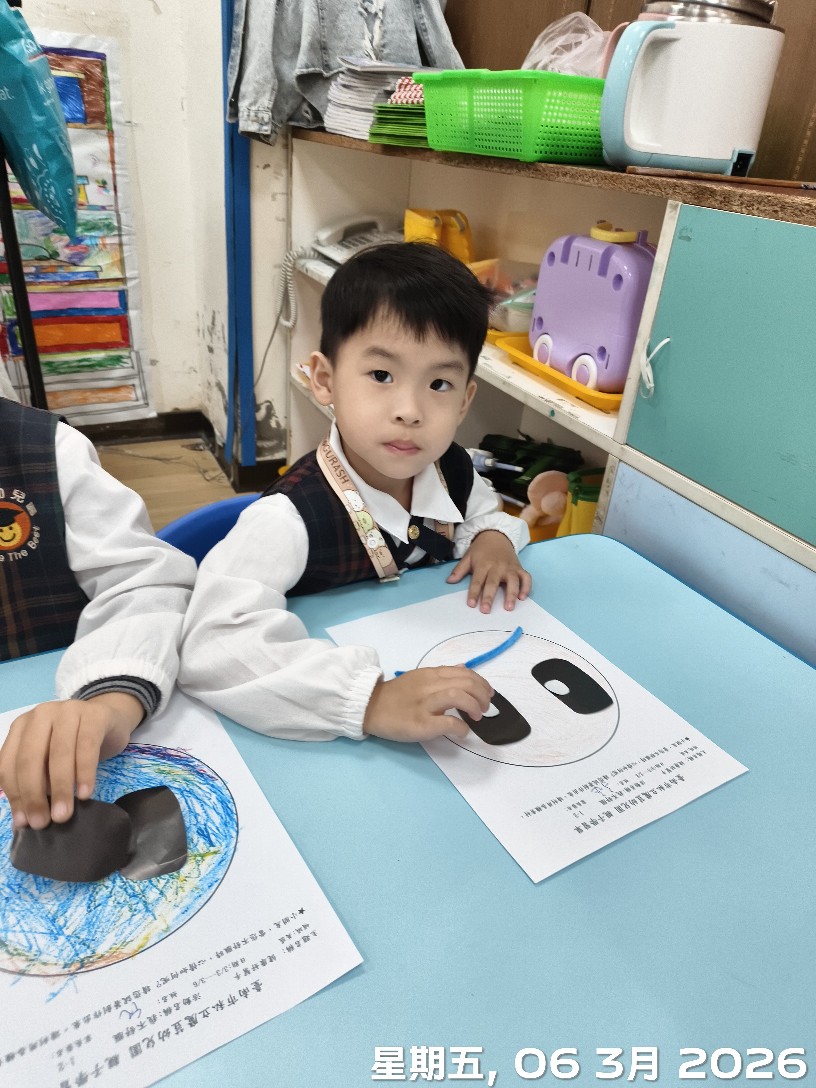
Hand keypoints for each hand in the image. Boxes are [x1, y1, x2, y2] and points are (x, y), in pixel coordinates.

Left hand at [0, 692, 143, 830]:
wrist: (110, 719)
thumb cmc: (74, 745)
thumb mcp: (49, 761)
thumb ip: (36, 784)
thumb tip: (23, 821)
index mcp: (22, 726)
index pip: (9, 763)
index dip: (15, 794)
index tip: (24, 822)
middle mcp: (41, 714)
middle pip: (30, 758)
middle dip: (34, 795)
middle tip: (42, 822)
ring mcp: (68, 711)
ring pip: (59, 753)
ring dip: (60, 788)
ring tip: (63, 815)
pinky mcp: (95, 715)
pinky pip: (87, 747)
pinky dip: (85, 773)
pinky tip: (85, 794)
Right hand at [363, 666, 492, 742]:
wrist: (369, 707)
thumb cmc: (396, 696)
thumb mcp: (419, 677)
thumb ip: (441, 674)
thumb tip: (463, 668)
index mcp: (430, 674)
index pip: (464, 672)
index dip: (481, 682)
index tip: (487, 693)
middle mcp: (429, 686)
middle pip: (466, 683)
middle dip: (482, 695)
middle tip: (484, 708)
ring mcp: (424, 705)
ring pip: (458, 696)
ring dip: (474, 706)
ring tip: (477, 716)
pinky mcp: (420, 724)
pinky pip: (447, 723)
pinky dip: (461, 727)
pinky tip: (462, 731)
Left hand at [446, 530, 531, 612]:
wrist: (496, 535)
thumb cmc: (481, 549)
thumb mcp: (468, 556)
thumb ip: (459, 570)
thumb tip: (449, 581)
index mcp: (483, 564)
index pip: (477, 581)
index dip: (474, 592)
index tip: (471, 604)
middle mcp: (497, 566)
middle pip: (493, 583)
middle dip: (489, 597)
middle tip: (486, 610)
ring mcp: (510, 567)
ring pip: (512, 581)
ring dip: (511, 594)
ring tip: (508, 607)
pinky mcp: (519, 568)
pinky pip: (526, 578)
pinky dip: (526, 587)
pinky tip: (523, 598)